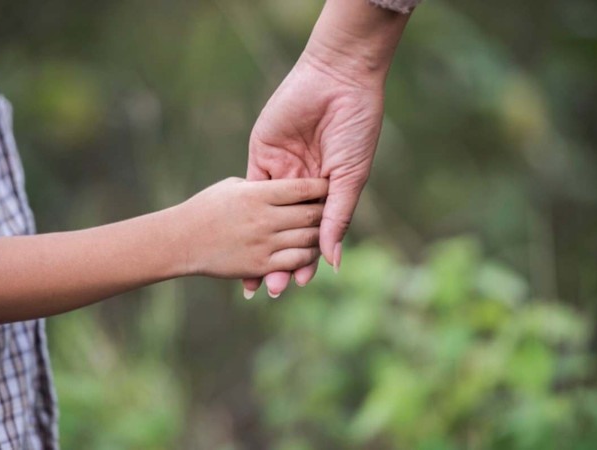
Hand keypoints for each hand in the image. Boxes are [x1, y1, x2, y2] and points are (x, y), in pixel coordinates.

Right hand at [178, 177, 327, 278]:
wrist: (182, 240)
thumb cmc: (206, 208)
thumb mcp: (233, 187)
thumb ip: (261, 186)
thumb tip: (288, 183)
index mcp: (257, 194)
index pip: (301, 187)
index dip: (321, 186)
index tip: (329, 184)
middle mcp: (264, 219)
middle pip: (311, 214)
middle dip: (326, 210)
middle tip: (333, 208)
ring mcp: (264, 243)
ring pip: (309, 239)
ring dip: (321, 235)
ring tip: (324, 230)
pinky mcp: (260, 265)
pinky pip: (296, 261)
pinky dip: (308, 257)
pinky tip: (310, 251)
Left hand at [243, 54, 385, 296]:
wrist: (337, 81)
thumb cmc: (355, 128)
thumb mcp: (350, 177)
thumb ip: (337, 218)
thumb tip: (332, 261)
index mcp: (327, 192)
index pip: (313, 233)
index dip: (306, 259)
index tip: (299, 283)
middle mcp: (302, 187)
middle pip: (287, 231)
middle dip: (280, 258)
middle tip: (272, 288)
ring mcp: (281, 173)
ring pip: (266, 217)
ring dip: (260, 244)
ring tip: (253, 273)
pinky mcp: (261, 156)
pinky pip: (250, 190)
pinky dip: (245, 214)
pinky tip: (241, 237)